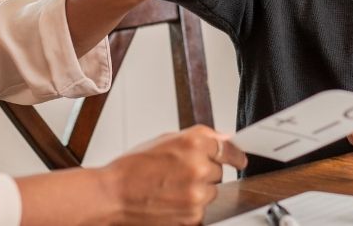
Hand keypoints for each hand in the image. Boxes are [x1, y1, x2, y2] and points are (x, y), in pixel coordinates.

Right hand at [99, 125, 246, 224]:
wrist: (112, 195)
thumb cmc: (131, 168)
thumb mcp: (164, 140)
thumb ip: (197, 138)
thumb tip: (222, 137)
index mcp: (192, 142)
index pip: (227, 147)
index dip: (234, 154)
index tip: (239, 159)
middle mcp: (198, 166)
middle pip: (219, 170)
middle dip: (205, 171)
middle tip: (180, 173)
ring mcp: (197, 193)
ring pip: (212, 191)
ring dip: (199, 190)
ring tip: (172, 187)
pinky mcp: (194, 215)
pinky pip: (203, 209)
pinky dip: (191, 206)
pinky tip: (171, 200)